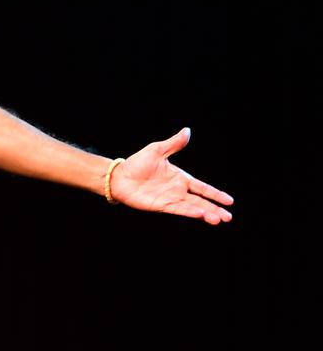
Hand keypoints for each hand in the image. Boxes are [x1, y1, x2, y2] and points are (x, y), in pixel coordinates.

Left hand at [110, 129, 232, 224]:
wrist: (119, 176)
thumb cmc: (137, 163)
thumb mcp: (157, 150)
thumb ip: (174, 144)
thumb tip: (187, 131)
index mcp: (181, 178)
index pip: (203, 188)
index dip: (216, 194)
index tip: (230, 201)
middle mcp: (178, 190)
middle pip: (201, 201)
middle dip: (215, 208)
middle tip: (229, 217)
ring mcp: (170, 199)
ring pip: (192, 208)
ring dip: (206, 213)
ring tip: (219, 219)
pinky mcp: (160, 205)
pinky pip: (178, 209)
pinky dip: (189, 212)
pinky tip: (200, 215)